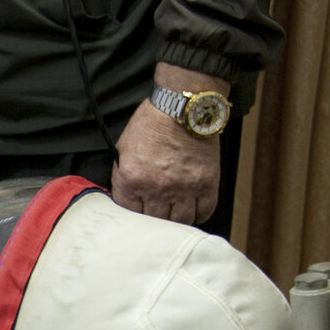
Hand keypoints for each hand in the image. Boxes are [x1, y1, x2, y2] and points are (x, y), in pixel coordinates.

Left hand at [111, 100, 220, 225]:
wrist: (181, 108)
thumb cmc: (151, 125)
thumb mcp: (122, 151)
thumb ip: (122, 178)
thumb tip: (125, 199)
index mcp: (131, 180)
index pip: (130, 214)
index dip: (135, 213)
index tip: (140, 210)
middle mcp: (156, 188)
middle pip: (155, 222)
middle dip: (155, 219)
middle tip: (159, 212)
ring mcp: (183, 188)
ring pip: (180, 222)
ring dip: (177, 220)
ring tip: (175, 212)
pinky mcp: (206, 184)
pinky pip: (204, 212)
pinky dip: (199, 214)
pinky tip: (193, 208)